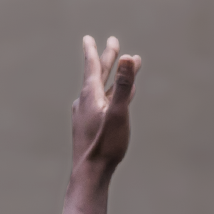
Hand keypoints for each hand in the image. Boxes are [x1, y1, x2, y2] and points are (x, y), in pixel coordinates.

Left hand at [72, 35, 140, 173]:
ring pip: (102, 91)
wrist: (89, 175)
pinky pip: (103, 106)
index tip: (87, 38)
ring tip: (125, 69)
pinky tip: (117, 101)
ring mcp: (86, 117)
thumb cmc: (105, 146)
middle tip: (114, 44)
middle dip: (108, 59)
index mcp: (90, 96)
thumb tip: (128, 58)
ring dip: (114, 80)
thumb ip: (124, 86)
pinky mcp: (90, 129)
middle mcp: (85, 103)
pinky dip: (111, 97)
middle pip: (98, 75)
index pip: (91, 66)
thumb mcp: (118, 114)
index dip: (93, 50)